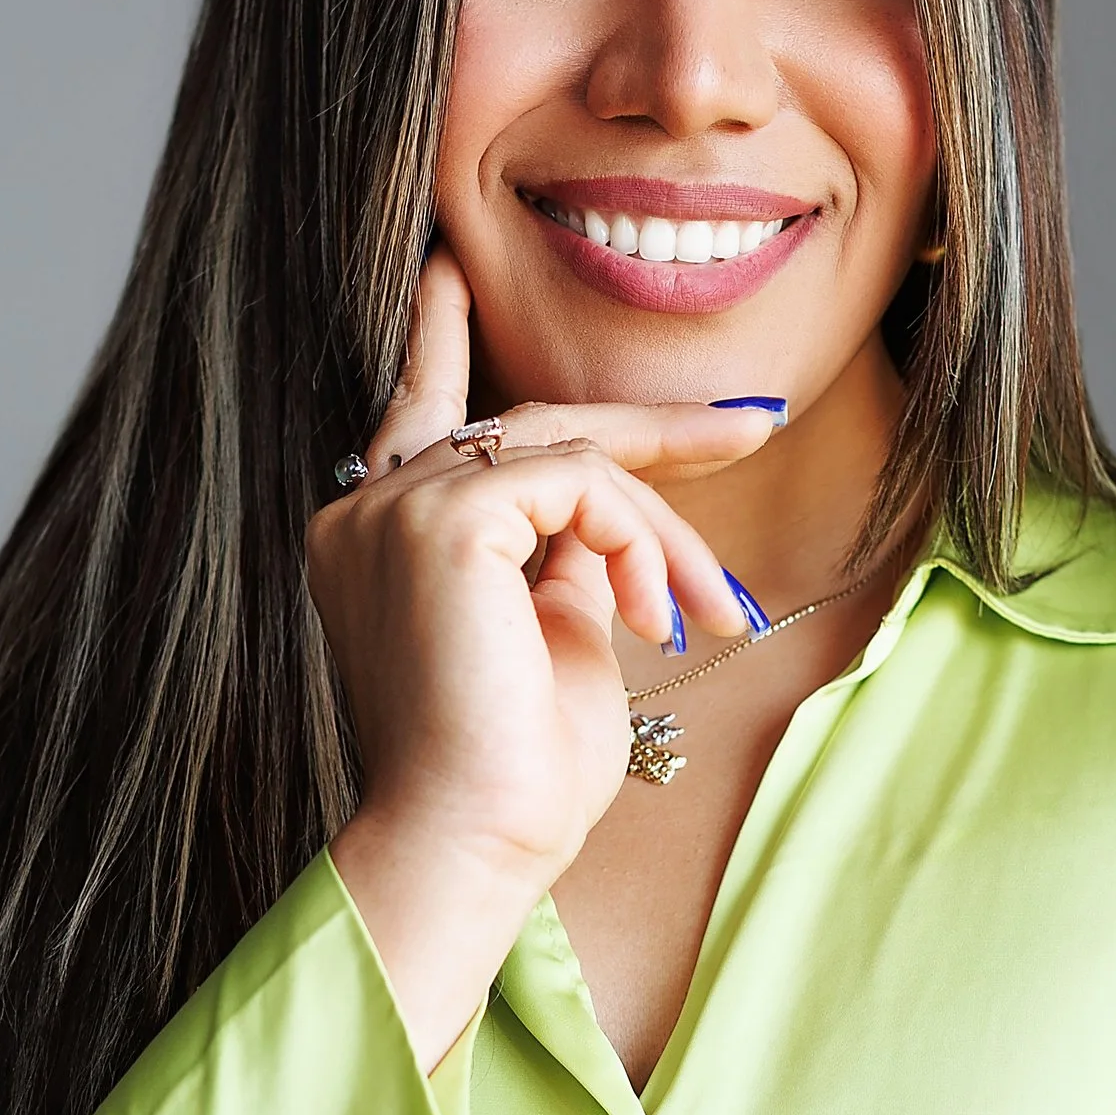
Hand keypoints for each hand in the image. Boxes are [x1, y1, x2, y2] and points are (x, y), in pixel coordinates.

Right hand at [312, 248, 779, 1058]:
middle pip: (524, 422)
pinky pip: (581, 483)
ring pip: (571, 456)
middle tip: (751, 425)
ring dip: (664, 530)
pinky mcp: (443, 521)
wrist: (472, 845)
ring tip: (706, 611)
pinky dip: (640, 541)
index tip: (450, 269)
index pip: (416, 410)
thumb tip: (604, 518)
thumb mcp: (551, 641)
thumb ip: (560, 562)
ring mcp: (395, 510)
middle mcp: (364, 511)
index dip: (437, 335)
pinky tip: (654, 614)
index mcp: (372, 540)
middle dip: (649, 432)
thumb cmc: (515, 776)